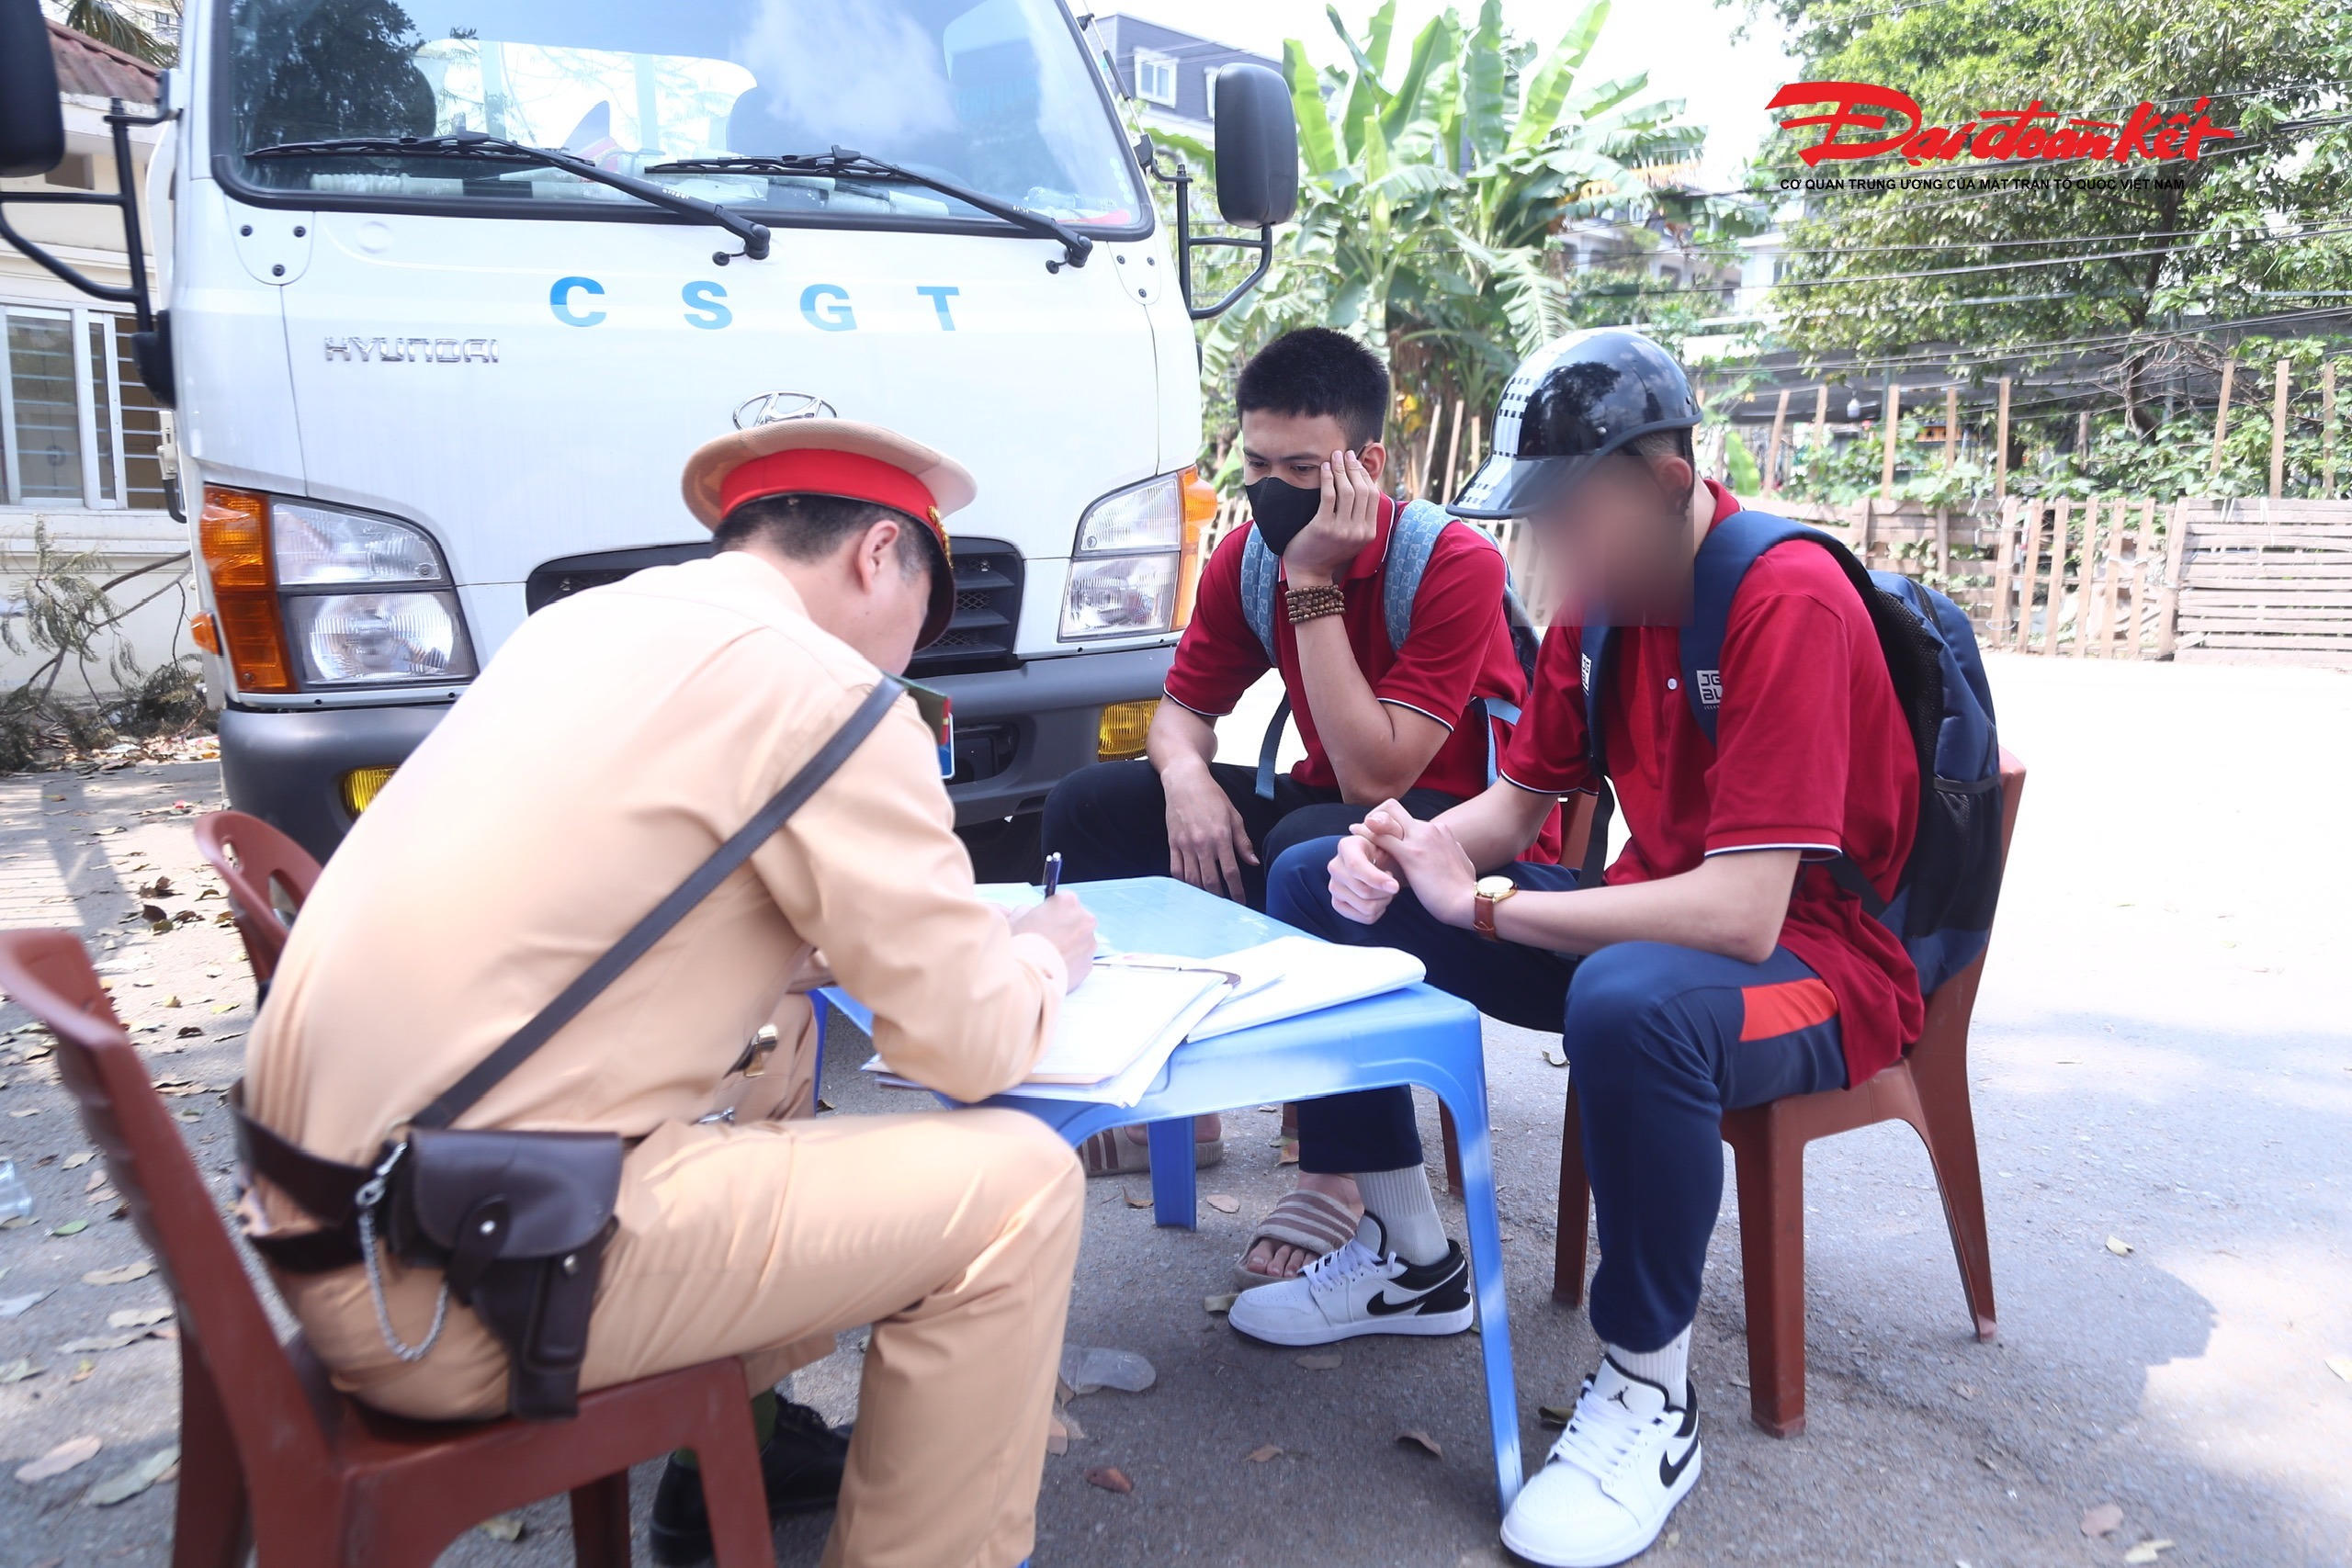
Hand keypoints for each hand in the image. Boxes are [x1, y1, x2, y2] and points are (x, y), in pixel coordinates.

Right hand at [1008, 892, 1094, 989]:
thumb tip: (1031, 913)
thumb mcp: (1016, 916)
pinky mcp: (1089, 963)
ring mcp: (1089, 942)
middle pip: (1076, 919)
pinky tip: (1055, 966)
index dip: (1053, 911)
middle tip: (1046, 939)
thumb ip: (1029, 910)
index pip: (1064, 899)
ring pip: (1081, 940)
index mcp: (1067, 902)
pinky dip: (1071, 961)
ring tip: (1049, 955)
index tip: (1045, 920)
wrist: (1027, 976)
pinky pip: (1081, 959)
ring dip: (1069, 944)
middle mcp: (1084, 919)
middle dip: (1064, 927)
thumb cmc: (1020, 944)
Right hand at [1163, 764, 1257, 899]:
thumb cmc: (1212, 797)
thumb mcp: (1234, 816)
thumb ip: (1243, 842)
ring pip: (1192, 879)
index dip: (1237, 891)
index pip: (1231, 872)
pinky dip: (1183, 883)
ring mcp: (1185, 845)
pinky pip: (1176, 870)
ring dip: (1201, 893)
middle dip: (1219, 898)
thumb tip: (1252, 862)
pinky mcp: (1172, 843)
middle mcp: (1203, 844)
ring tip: (1209, 901)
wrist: (1184, 781)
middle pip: (1210, 881)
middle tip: (1225, 907)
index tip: (1240, 902)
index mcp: (1221, 837)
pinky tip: (1190, 888)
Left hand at [1281, 449, 1381, 585]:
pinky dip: (1327, 478)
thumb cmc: (1327, 551)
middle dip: (1354, 468)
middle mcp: (1359, 532)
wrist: (1309, 573)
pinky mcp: (1323, 527)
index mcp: (1369, 533)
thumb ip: (1359, 518)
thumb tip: (1361, 486)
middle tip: (1346, 454)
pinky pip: (1329, 496)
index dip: (1364, 475)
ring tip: (1335, 456)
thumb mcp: (1351, 537)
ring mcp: (1342, 530)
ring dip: (1341, 469)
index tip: (1356, 462)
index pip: (1372, 496)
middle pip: (1362, 490)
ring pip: (1347, 491)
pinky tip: (1324, 467)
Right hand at [1327, 830, 1400, 924]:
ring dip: (1384, 902)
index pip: (1356, 868)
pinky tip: (1380, 900)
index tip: (1395, 886)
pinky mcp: (1338, 903)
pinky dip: (1378, 912)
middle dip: (1386, 892)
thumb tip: (1372, 821)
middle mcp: (1334, 866)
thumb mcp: (1394, 834)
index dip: (1376, 879)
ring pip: (1366, 907)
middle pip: (1363, 891)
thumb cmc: (1391, 848)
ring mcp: (1334, 886)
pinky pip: (1363, 918)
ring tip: (1387, 890)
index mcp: (1346, 846)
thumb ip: (1387, 825)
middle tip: (1393, 883)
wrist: (1385, 863)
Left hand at [1361, 800, 1479, 926]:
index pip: (1408, 818)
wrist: (1469, 902)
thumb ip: (1449, 853)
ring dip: (1368, 825)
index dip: (1392, 824)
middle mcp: (1430, 829)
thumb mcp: (1458, 863)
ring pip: (1385, 817)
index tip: (1383, 835)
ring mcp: (1421, 839)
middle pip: (1393, 808)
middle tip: (1366, 831)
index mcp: (1441, 831)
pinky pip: (1381, 836)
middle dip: (1376, 816)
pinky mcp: (1411, 854)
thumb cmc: (1463, 890)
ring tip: (1356, 833)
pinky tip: (1355, 837)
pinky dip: (1366, 834)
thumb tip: (1450, 853)